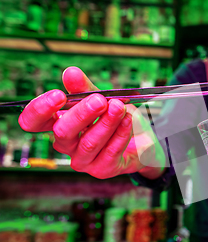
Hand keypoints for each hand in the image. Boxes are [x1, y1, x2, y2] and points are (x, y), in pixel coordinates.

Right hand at [18, 67, 164, 179]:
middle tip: (100, 100)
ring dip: (106, 122)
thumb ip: (85, 88)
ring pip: (89, 142)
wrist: (142, 141)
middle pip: (63, 132)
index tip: (59, 95)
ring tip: (120, 107)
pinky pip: (110, 152)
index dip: (40, 110)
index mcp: (57, 124)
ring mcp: (83, 159)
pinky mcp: (102, 169)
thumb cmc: (115, 118)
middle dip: (82, 113)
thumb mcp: (101, 99)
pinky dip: (120, 133)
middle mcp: (66, 144)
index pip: (32, 122)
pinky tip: (128, 120)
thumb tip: (70, 72)